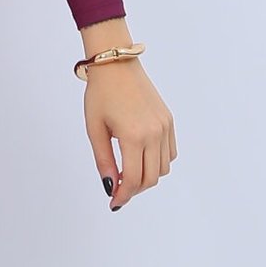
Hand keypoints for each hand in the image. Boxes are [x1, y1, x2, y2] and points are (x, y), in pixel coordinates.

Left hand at [83, 58, 175, 211]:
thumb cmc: (100, 94)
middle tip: (119, 190)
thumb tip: (111, 187)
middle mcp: (154, 133)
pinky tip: (141, 157)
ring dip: (147, 176)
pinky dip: (158, 162)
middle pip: (151, 178)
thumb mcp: (95, 130)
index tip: (113, 202)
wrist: (116, 64)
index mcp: (134, 136)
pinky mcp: (169, 121)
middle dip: (134, 189)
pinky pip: (170, 153)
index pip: (133, 179)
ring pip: (163, 168)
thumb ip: (104, 161)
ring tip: (128, 172)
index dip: (123, 196)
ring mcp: (165, 127)